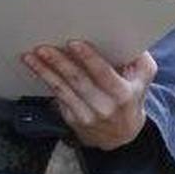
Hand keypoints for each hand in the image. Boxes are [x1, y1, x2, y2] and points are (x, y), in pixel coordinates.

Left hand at [24, 40, 156, 149]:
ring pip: (63, 90)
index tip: (73, 43)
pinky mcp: (72, 120)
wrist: (122, 135)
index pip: (103, 74)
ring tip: (31, 56)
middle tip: (43, 48)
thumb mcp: (144, 78)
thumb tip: (128, 38)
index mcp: (123, 94)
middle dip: (59, 63)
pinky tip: (35, 68)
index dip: (88, 58)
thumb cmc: (131, 96)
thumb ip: (140, 59)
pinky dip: (46, 81)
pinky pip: (57, 98)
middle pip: (78, 81)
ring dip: (44, 72)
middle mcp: (104, 107)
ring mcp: (86, 116)